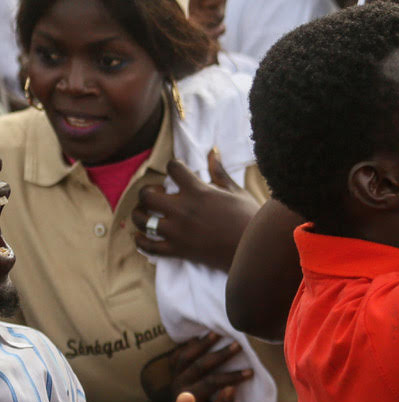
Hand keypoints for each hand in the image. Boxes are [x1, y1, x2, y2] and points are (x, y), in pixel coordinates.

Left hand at [132, 151, 258, 271]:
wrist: (254, 249)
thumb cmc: (249, 218)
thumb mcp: (236, 191)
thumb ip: (219, 172)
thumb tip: (212, 151)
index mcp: (198, 192)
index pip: (173, 168)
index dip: (174, 166)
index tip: (177, 171)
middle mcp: (183, 210)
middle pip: (147, 195)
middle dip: (147, 191)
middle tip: (156, 194)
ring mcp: (178, 231)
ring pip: (142, 220)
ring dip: (140, 214)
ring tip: (146, 213)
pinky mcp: (177, 250)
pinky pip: (148, 246)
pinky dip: (141, 241)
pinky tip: (142, 235)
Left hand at [140, 333, 249, 401]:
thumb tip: (232, 388)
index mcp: (189, 400)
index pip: (211, 383)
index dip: (231, 377)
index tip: (250, 372)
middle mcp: (178, 386)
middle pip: (199, 365)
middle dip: (220, 355)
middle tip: (238, 344)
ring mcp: (174, 377)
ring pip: (185, 356)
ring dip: (202, 344)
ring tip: (217, 333)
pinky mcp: (174, 372)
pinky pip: (178, 355)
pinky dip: (188, 344)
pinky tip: (201, 335)